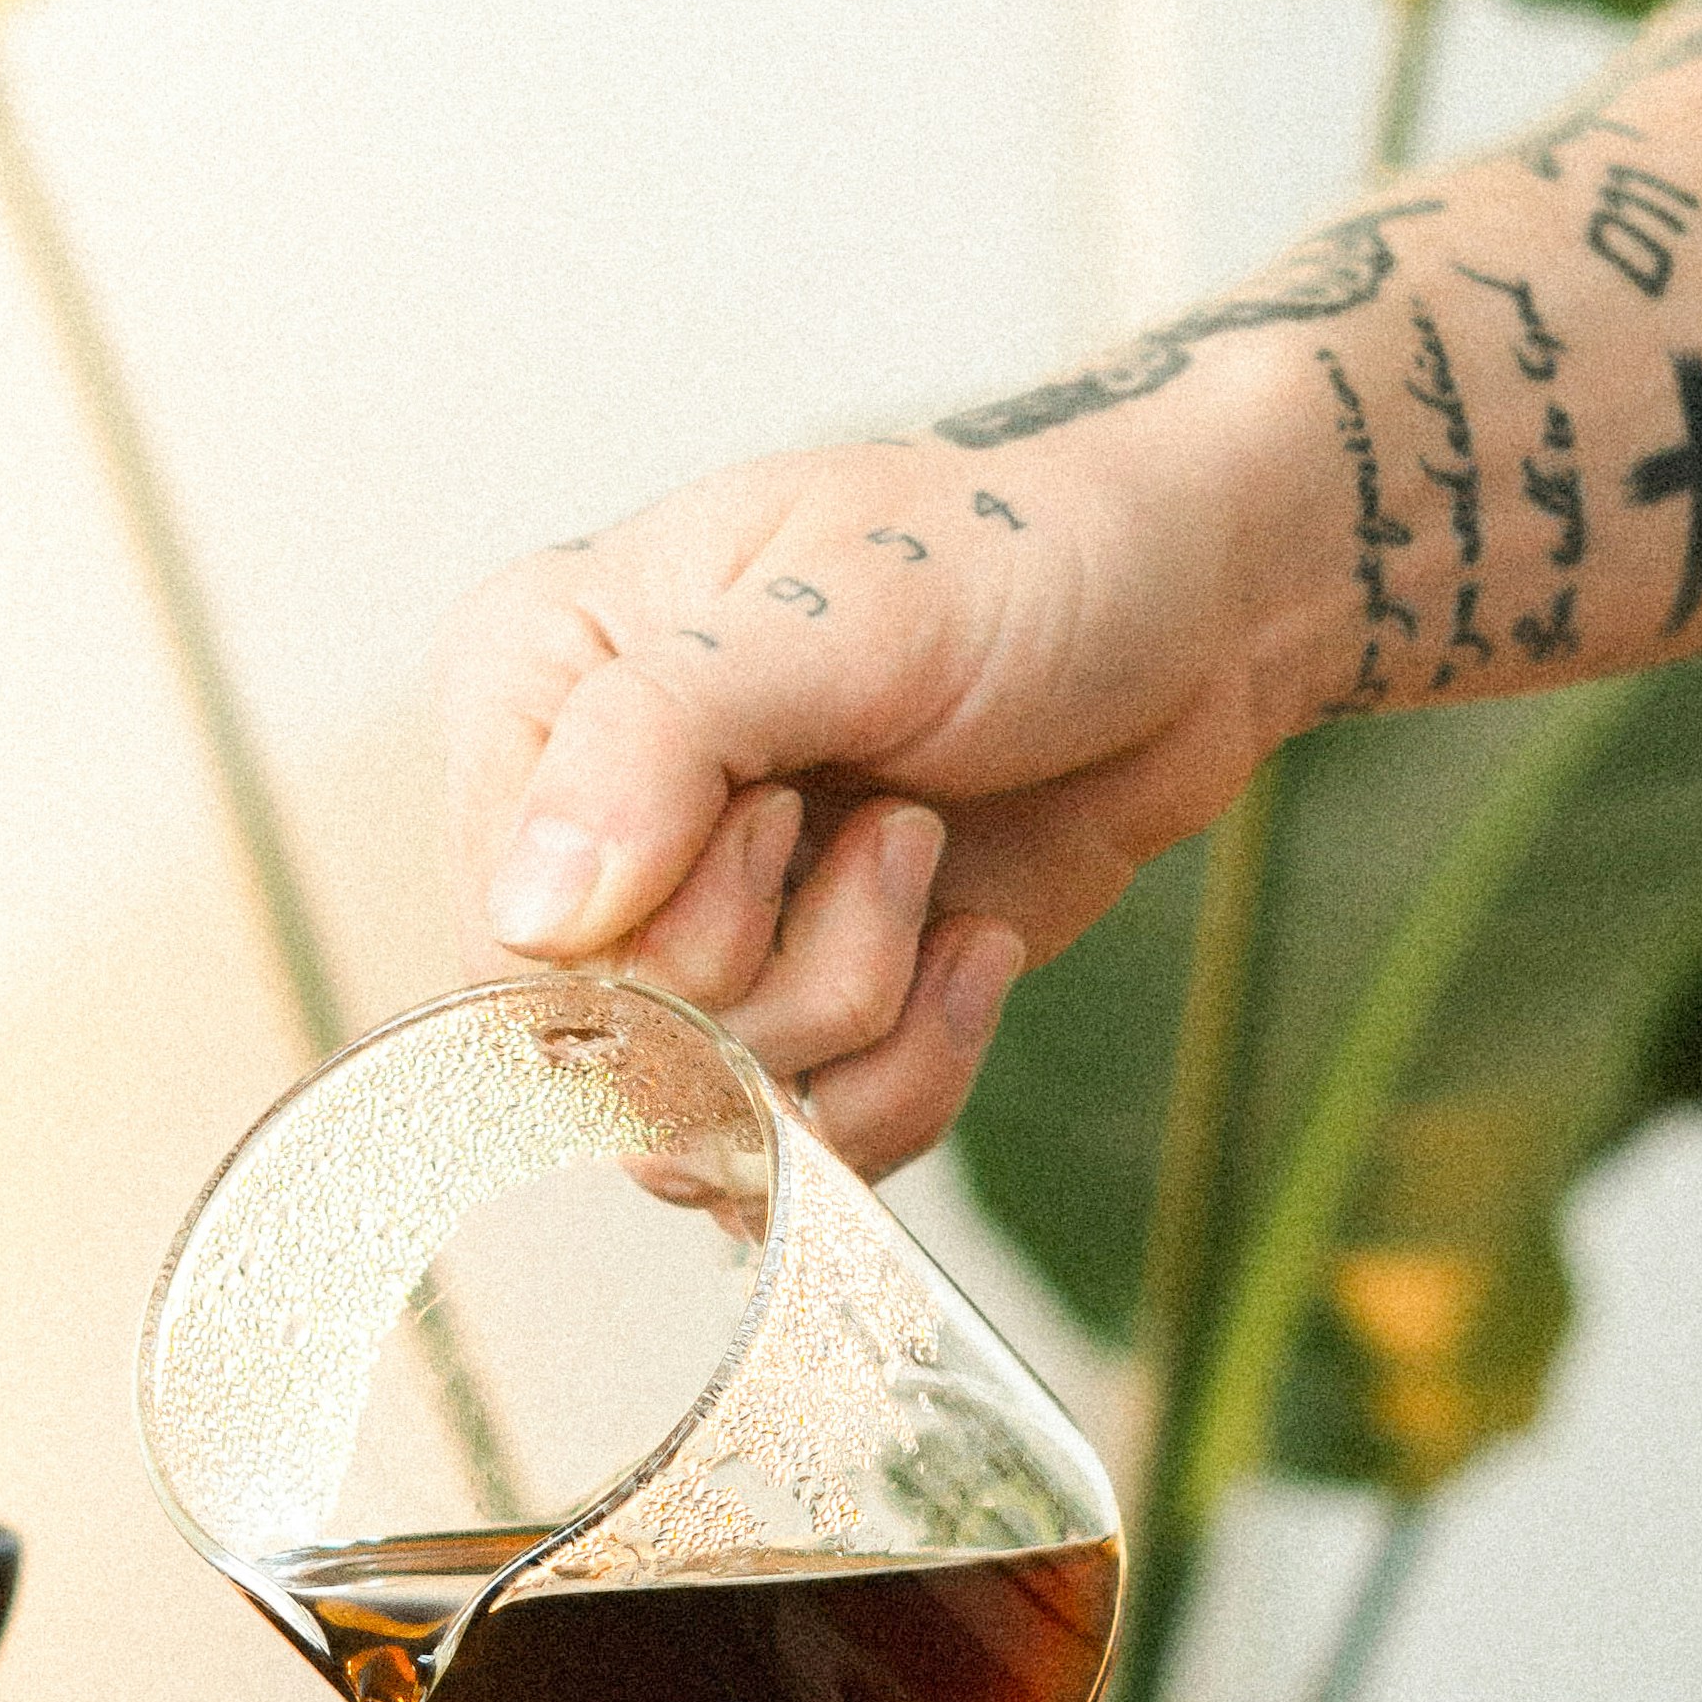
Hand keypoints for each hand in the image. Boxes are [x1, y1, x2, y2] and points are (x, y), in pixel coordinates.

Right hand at [434, 414, 1299, 1170]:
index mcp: (536, 679)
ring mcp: (689, 925)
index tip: (791, 809)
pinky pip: (801, 1145)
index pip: (509, 926)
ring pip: (706, 1113)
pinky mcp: (793, 1010)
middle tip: (898, 826)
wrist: (1193, 621)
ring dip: (860, 1015)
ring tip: (932, 864)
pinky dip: (912, 1075)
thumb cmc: (1017, 556)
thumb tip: (537, 914)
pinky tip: (972, 947)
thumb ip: (663, 738)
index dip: (663, 927)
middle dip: (787, 973)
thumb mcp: (846, 609)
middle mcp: (582, 817)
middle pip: (610, 1046)